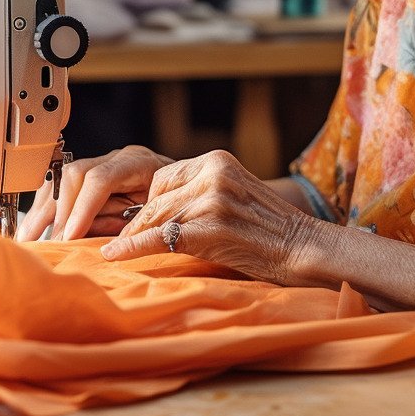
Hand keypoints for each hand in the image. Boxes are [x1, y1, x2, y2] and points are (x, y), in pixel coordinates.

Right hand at [15, 145, 173, 241]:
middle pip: (75, 175)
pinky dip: (44, 207)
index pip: (101, 178)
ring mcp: (102, 164)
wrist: (188, 195)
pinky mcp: (90, 176)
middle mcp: (117, 159)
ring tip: (28, 239)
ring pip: (61, 178)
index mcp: (140, 163)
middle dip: (58, 212)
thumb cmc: (177, 208)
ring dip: (43, 211)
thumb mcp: (161, 218)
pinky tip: (32, 228)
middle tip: (48, 242)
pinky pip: (59, 185)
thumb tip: (99, 247)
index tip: (70, 236)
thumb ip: (131, 228)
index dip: (83, 208)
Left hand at [100, 149, 314, 284]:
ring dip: (135, 238)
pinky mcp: (210, 229)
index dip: (150, 203)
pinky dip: (131, 248)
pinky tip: (112, 255)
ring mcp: (212, 200)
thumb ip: (201, 190)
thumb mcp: (234, 191)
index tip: (141, 222)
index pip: (163, 177)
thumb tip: (156, 207)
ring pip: (156, 219)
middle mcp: (213, 174)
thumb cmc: (267, 227)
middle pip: (156, 198)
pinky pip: (159, 238)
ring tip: (119, 253)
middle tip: (121, 242)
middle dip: (138, 222)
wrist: (302, 247)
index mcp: (217, 160)